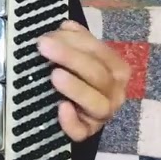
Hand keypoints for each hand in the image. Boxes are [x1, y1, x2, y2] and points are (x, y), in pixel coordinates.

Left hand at [38, 20, 129, 140]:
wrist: (74, 107)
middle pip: (98, 75)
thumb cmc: (78, 74)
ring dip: (76, 88)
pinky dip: (72, 122)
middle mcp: (115, 93)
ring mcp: (102, 115)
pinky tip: (61, 108)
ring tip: (54, 75)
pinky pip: (82, 132)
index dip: (76, 43)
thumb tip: (66, 26)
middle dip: (71, 58)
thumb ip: (75, 39)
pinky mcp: (87, 132)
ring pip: (97, 104)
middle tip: (44, 46)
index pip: (101, 53)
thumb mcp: (78, 53)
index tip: (50, 36)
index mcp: (116, 69)